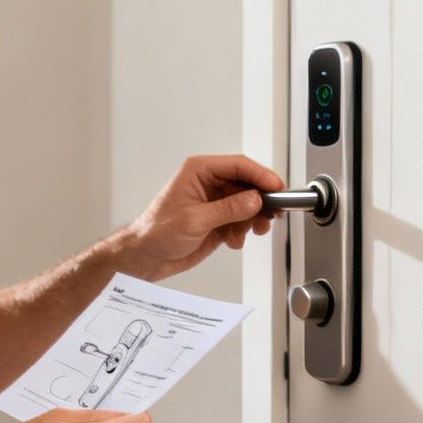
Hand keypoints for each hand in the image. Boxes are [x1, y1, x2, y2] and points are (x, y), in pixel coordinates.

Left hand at [125, 155, 286, 278]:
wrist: (146, 257)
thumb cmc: (156, 232)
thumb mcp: (195, 220)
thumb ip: (228, 209)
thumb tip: (254, 199)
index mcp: (199, 171)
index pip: (238, 166)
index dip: (261, 175)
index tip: (276, 187)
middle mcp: (209, 183)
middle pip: (247, 184)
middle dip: (260, 201)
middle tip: (271, 213)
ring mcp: (215, 202)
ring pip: (248, 204)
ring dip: (253, 219)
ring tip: (252, 231)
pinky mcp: (218, 220)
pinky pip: (242, 220)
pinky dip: (243, 231)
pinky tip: (233, 240)